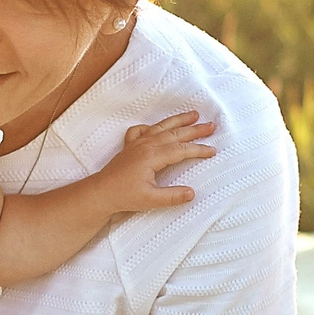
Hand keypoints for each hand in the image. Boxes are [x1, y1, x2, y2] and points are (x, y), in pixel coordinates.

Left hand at [94, 112, 215, 211]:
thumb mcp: (150, 200)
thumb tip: (192, 193)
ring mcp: (137, 143)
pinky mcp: (129, 146)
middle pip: (175, 134)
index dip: (198, 150)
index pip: (181, 150)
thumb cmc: (124, 196)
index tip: (213, 151)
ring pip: (161, 127)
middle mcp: (145, 145)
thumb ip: (172, 196)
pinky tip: (156, 127)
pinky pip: (141, 130)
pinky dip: (151, 126)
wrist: (100, 193)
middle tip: (211, 126)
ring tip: (194, 114)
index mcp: (152, 156)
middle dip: (195, 130)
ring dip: (178, 120)